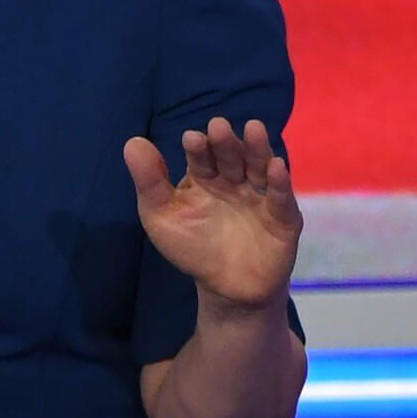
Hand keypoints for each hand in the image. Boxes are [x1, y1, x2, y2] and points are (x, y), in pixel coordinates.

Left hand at [123, 117, 300, 314]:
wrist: (227, 290)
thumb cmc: (192, 247)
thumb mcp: (162, 217)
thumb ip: (149, 182)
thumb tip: (132, 142)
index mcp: (204, 175)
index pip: (201, 156)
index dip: (198, 147)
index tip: (192, 139)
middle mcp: (234, 179)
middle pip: (230, 157)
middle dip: (225, 143)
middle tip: (218, 127)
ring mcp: (260, 196)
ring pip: (259, 168)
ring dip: (257, 149)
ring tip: (254, 129)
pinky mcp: (284, 218)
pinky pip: (281, 198)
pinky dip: (280, 183)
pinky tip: (276, 167)